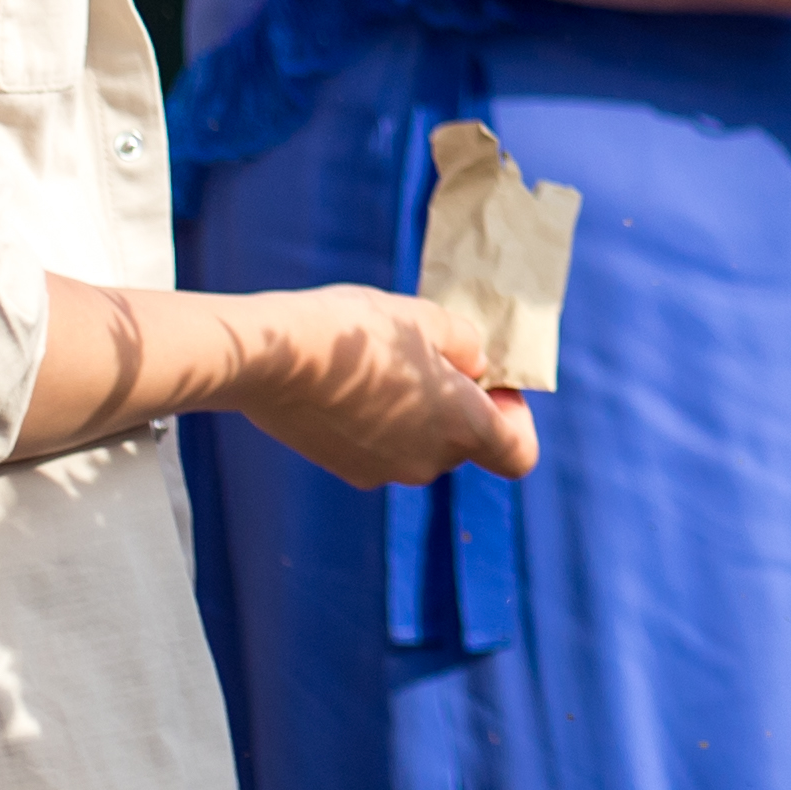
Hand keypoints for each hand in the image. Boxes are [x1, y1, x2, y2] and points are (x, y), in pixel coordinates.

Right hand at [225, 285, 538, 488]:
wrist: (271, 359)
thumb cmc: (357, 332)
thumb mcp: (428, 318)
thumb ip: (466, 345)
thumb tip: (473, 365)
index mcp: (462, 426)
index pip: (518, 453)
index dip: (515, 417)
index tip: (491, 381)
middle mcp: (429, 461)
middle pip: (465, 442)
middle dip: (458, 403)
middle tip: (431, 353)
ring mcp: (385, 471)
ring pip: (420, 443)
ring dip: (416, 411)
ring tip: (384, 360)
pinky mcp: (346, 469)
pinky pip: (381, 446)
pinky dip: (378, 421)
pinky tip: (351, 380)